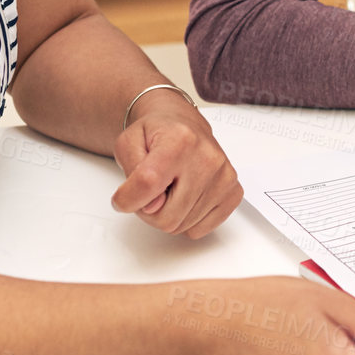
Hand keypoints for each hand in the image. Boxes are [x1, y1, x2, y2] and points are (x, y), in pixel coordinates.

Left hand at [110, 91, 243, 238]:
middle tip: (149, 192)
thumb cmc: (156, 134)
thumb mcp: (128, 143)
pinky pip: (200, 229)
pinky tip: (184, 198)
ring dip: (167, 214)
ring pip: (182, 226)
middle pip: (166, 216)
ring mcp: (224, 177)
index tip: (122, 198)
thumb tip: (152, 205)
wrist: (183, 124)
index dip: (127, 199)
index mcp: (180, 140)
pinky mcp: (233, 193)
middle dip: (148, 211)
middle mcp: (207, 158)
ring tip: (168, 190)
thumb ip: (132, 173)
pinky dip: (186, 220)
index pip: (147, 184)